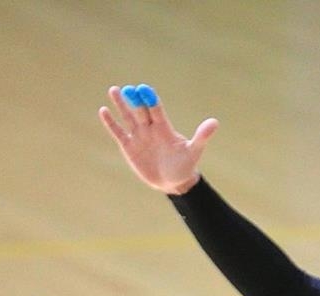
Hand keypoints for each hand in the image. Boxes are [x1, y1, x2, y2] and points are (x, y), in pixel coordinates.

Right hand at [99, 83, 218, 195]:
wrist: (174, 182)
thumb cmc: (185, 166)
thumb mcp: (194, 151)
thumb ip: (201, 136)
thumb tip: (215, 122)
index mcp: (164, 127)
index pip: (156, 109)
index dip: (150, 100)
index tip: (144, 89)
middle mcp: (150, 128)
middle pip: (140, 110)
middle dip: (134, 100)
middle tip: (127, 88)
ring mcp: (139, 136)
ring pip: (128, 117)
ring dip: (121, 105)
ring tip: (113, 90)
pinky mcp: (129, 147)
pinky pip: (119, 132)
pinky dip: (111, 123)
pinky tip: (103, 110)